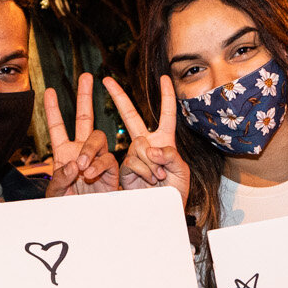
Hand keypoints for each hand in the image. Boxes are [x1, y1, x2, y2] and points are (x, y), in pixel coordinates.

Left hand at [43, 71, 119, 196]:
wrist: (85, 221)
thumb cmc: (67, 207)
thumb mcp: (56, 194)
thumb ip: (60, 179)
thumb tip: (74, 164)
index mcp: (64, 153)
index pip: (58, 127)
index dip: (53, 109)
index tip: (48, 91)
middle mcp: (81, 151)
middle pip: (85, 118)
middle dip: (85, 97)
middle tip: (87, 77)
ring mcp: (96, 159)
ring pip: (98, 138)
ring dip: (89, 149)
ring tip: (81, 166)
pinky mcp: (110, 171)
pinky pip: (107, 159)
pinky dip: (98, 165)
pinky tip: (90, 173)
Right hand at [103, 74, 191, 203]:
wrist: (163, 209)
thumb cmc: (176, 190)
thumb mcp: (181, 171)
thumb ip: (170, 156)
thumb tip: (150, 149)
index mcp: (164, 140)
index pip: (166, 114)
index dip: (166, 96)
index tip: (164, 78)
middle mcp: (146, 144)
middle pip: (131, 116)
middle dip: (118, 97)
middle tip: (106, 80)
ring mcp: (134, 155)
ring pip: (138, 146)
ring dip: (151, 163)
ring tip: (159, 178)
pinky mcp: (125, 169)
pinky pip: (132, 162)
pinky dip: (143, 171)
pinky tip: (149, 181)